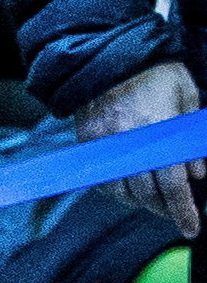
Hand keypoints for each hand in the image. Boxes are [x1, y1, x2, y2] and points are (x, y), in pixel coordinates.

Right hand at [76, 60, 206, 236]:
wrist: (111, 54)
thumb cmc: (155, 74)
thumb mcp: (187, 100)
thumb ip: (193, 139)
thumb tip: (197, 173)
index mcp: (157, 129)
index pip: (172, 184)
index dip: (183, 210)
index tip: (191, 228)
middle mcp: (128, 139)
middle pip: (145, 192)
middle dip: (162, 209)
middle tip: (174, 214)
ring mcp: (104, 140)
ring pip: (120, 189)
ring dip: (138, 201)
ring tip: (151, 200)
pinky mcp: (87, 138)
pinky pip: (101, 174)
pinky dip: (115, 187)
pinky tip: (127, 186)